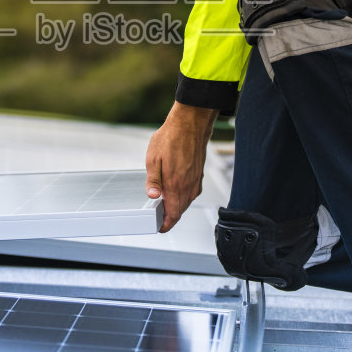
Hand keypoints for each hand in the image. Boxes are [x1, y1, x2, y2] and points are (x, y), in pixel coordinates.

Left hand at [145, 101, 217, 232]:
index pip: (173, 214)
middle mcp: (188, 185)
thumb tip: (152, 196)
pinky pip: (192, 193)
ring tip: (166, 207)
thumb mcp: (153, 158)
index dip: (166, 224)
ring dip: (177, 207)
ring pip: (187, 202)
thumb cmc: (171, 137)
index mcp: (175, 184)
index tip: (160, 228)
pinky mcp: (199, 175)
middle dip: (170, 218)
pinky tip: (177, 192)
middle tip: (160, 219)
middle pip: (180, 211)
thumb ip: (153, 180)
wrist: (190, 124)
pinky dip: (184, 198)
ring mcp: (195, 181)